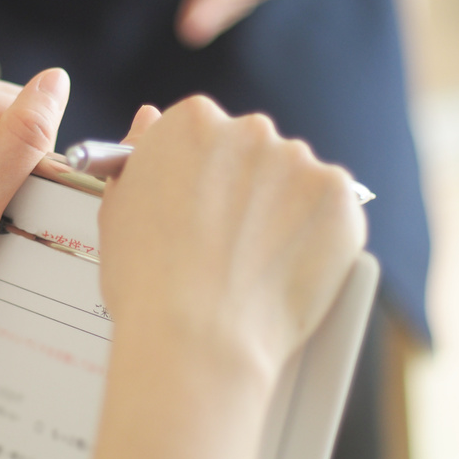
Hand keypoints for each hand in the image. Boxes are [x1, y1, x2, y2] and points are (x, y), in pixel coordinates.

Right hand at [99, 96, 366, 372]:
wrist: (197, 338)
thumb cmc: (148, 280)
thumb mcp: (118, 207)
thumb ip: (138, 154)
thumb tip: (149, 120)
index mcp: (191, 122)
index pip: (204, 131)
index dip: (200, 174)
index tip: (200, 204)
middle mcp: (248, 130)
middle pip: (251, 149)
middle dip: (244, 186)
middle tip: (227, 240)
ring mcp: (299, 163)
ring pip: (294, 179)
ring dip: (283, 208)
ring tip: (255, 262)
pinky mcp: (340, 199)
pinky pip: (332, 209)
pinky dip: (317, 235)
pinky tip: (286, 266)